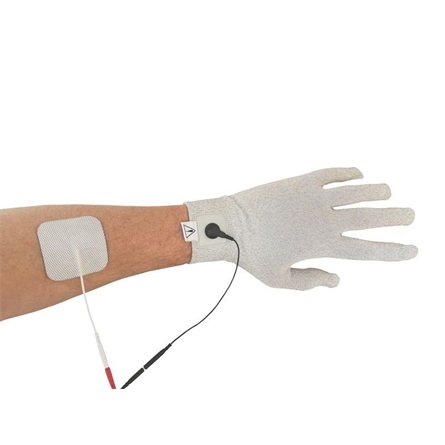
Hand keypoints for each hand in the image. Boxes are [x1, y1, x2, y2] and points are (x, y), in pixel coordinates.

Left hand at [185, 167, 416, 289]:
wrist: (228, 225)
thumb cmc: (251, 256)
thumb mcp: (279, 279)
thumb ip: (311, 281)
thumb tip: (338, 280)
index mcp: (320, 245)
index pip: (366, 250)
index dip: (392, 251)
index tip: (413, 250)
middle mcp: (322, 220)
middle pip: (368, 218)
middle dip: (394, 217)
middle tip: (411, 215)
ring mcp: (312, 197)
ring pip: (355, 191)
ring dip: (376, 191)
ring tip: (389, 192)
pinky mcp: (300, 181)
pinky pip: (331, 173)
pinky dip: (348, 172)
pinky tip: (358, 174)